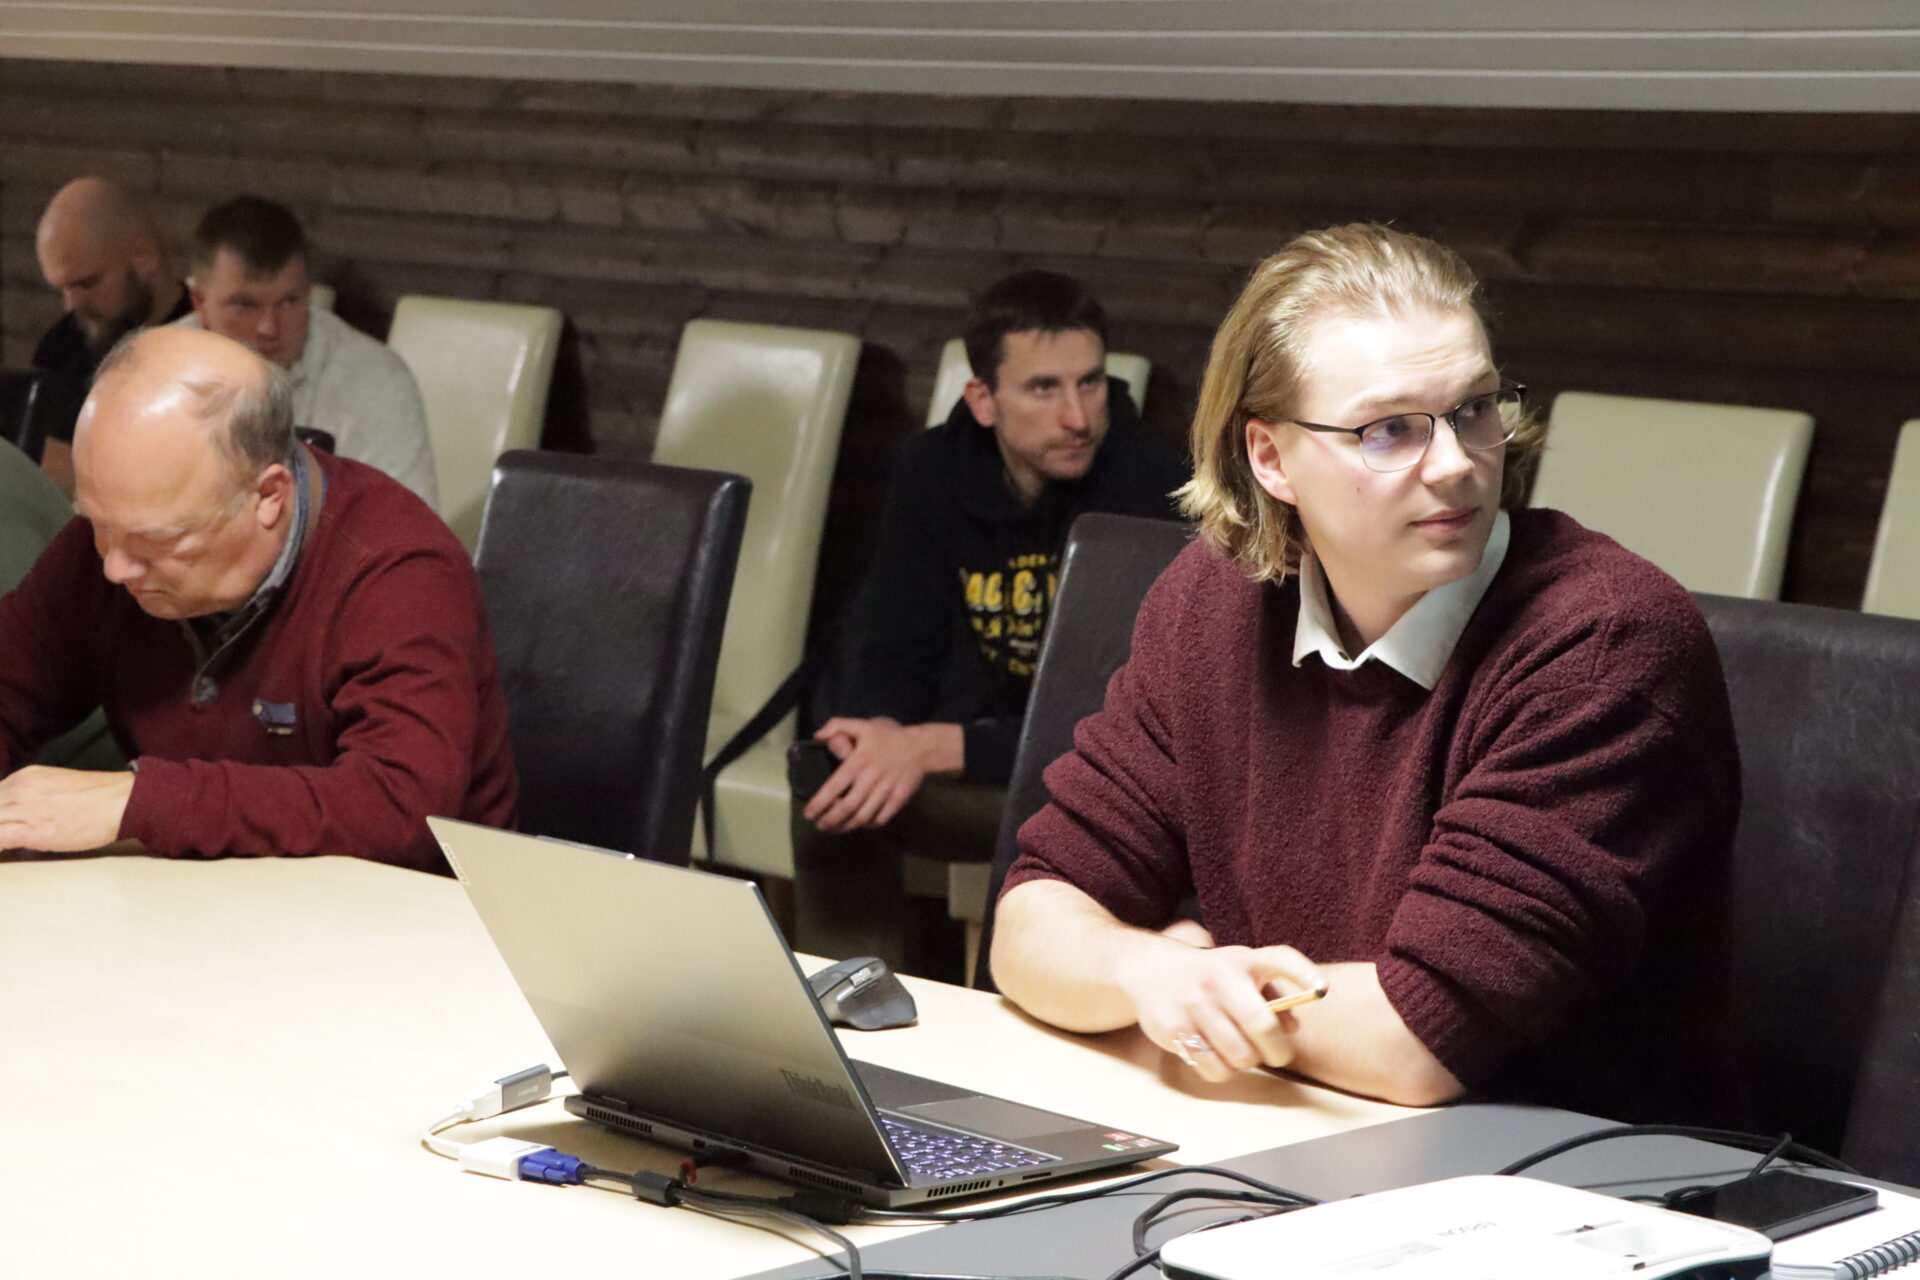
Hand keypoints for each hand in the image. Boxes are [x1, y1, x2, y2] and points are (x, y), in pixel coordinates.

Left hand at [0, 766, 135, 851]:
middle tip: (6, 836)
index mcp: (24, 777)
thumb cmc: (98, 798)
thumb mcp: (56, 786)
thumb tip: (18, 817)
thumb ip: (32, 797)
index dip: (0, 814)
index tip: (6, 824)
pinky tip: (6, 852)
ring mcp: (24, 807)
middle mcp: (19, 788)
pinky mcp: (32, 829)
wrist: (122, 801)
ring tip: (7, 843)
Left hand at [802, 717, 962, 833]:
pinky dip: (868, 825)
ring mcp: (886, 790)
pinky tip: (860, 824)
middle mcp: (871, 778)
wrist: (921, 746)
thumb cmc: (889, 737)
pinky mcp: (899, 799)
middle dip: (830, 820)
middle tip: (820, 825)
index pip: (834, 787)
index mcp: (858, 761)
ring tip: (835, 829)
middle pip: (847, 808)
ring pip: (863, 817)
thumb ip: (838, 725)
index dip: (819, 803)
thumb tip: (817, 735)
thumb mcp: (863, 724)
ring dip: (846, 826)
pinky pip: (881, 818)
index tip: (809, 813)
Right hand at [1116, 937, 1324, 1083]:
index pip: (1279, 959)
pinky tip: (1217, 1055)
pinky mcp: (1175, 1028)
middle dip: (1277, 1050)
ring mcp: (1194, 1003)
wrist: (1150, 971)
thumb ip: (1274, 995)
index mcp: (1243, 960)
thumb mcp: (1242, 972)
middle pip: (1262, 1025)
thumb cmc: (1210, 975)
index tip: (1322, 990)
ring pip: (1239, 1054)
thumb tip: (1294, 1028)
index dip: (1303, 974)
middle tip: (1277, 1055)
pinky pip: (1214, 1068)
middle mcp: (1219, 978)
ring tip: (1240, 1050)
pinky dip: (1223, 1070)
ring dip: (1247, 1061)